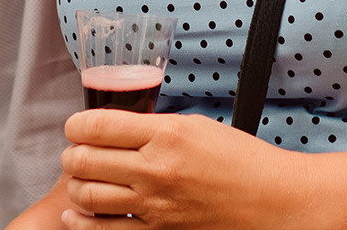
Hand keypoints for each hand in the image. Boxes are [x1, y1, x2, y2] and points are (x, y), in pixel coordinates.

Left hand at [58, 108, 306, 228]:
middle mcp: (156, 170)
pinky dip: (82, 223)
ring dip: (75, 185)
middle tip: (76, 153)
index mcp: (165, 134)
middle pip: (84, 160)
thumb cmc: (241, 160)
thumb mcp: (195, 126)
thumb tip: (114, 128)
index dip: (75, 126)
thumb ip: (152, 127)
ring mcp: (157, 205)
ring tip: (81, 180)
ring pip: (87, 196)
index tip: (76, 128)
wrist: (275, 201)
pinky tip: (75, 215)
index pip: (96, 126)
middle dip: (71, 155)